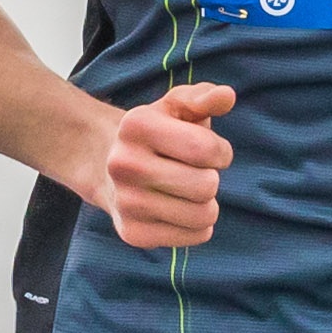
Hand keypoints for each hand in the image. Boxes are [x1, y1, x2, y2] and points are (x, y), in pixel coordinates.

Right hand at [82, 81, 233, 249]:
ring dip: (207, 204)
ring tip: (189, 192)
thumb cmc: (156, 131)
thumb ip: (202, 97)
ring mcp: (125, 202)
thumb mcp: (175, 106)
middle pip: (206, 186)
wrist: (104, 164)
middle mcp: (124, 164)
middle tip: (196, 172)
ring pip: (203, 216)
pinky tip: (180, 209)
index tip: (209, 151)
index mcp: (136, 126)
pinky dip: (198, 226)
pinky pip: (194, 236)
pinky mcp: (132, 233)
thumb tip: (227, 96)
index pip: (206, 149)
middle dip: (211, 178)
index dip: (220, 152)